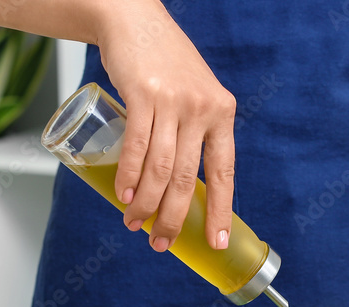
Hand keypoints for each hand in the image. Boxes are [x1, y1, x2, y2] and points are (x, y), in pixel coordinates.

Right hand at [98, 2, 236, 251]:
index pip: (224, 172)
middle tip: (160, 243)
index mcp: (222, 113)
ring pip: (161, 168)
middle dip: (173, 218)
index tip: (218, 242)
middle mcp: (203, 108)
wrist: (135, 20)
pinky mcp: (144, 94)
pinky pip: (137, 146)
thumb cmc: (164, 64)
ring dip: (146, 203)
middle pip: (189, 179)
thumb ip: (196, 131)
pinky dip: (128, 175)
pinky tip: (124, 195)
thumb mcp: (196, 94)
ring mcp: (174, 101)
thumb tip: (182, 184)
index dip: (221, 211)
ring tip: (134, 223)